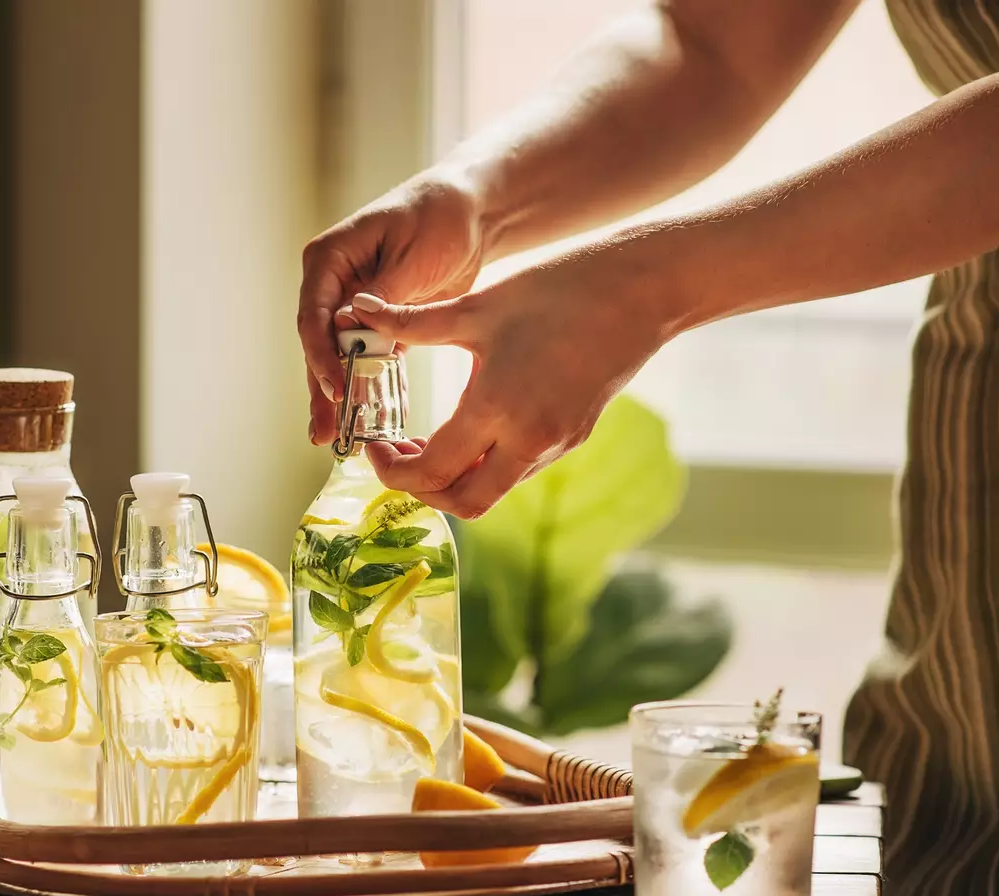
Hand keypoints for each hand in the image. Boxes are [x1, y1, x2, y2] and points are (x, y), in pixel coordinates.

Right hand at [298, 172, 487, 444]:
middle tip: (325, 432)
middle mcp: (332, 283)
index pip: (313, 315)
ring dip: (340, 396)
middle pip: (319, 344)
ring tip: (338, 439)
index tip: (335, 389)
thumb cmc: (441, 218)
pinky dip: (369, 387)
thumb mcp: (413, 257)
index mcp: (328, 258)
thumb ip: (383, 296)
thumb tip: (349, 329)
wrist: (473, 210)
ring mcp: (352, 303)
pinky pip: (367, 359)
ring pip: (338, 357)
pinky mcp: (377, 320)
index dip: (320, 356)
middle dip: (322, 389)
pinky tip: (370, 420)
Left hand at [347, 240, 677, 517]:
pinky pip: (518, 469)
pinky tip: (468, 427)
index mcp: (496, 409)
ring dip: (453, 477)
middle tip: (396, 455)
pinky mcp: (574, 437)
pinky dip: (484, 463)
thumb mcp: (475, 307)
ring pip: (492, 490)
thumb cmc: (556, 289)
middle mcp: (528, 439)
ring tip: (424, 439)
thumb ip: (412, 322)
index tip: (373, 446)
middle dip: (421, 490)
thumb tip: (357, 309)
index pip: (430, 471)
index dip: (391, 469)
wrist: (641, 290)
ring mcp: (556, 444)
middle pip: (463, 503)